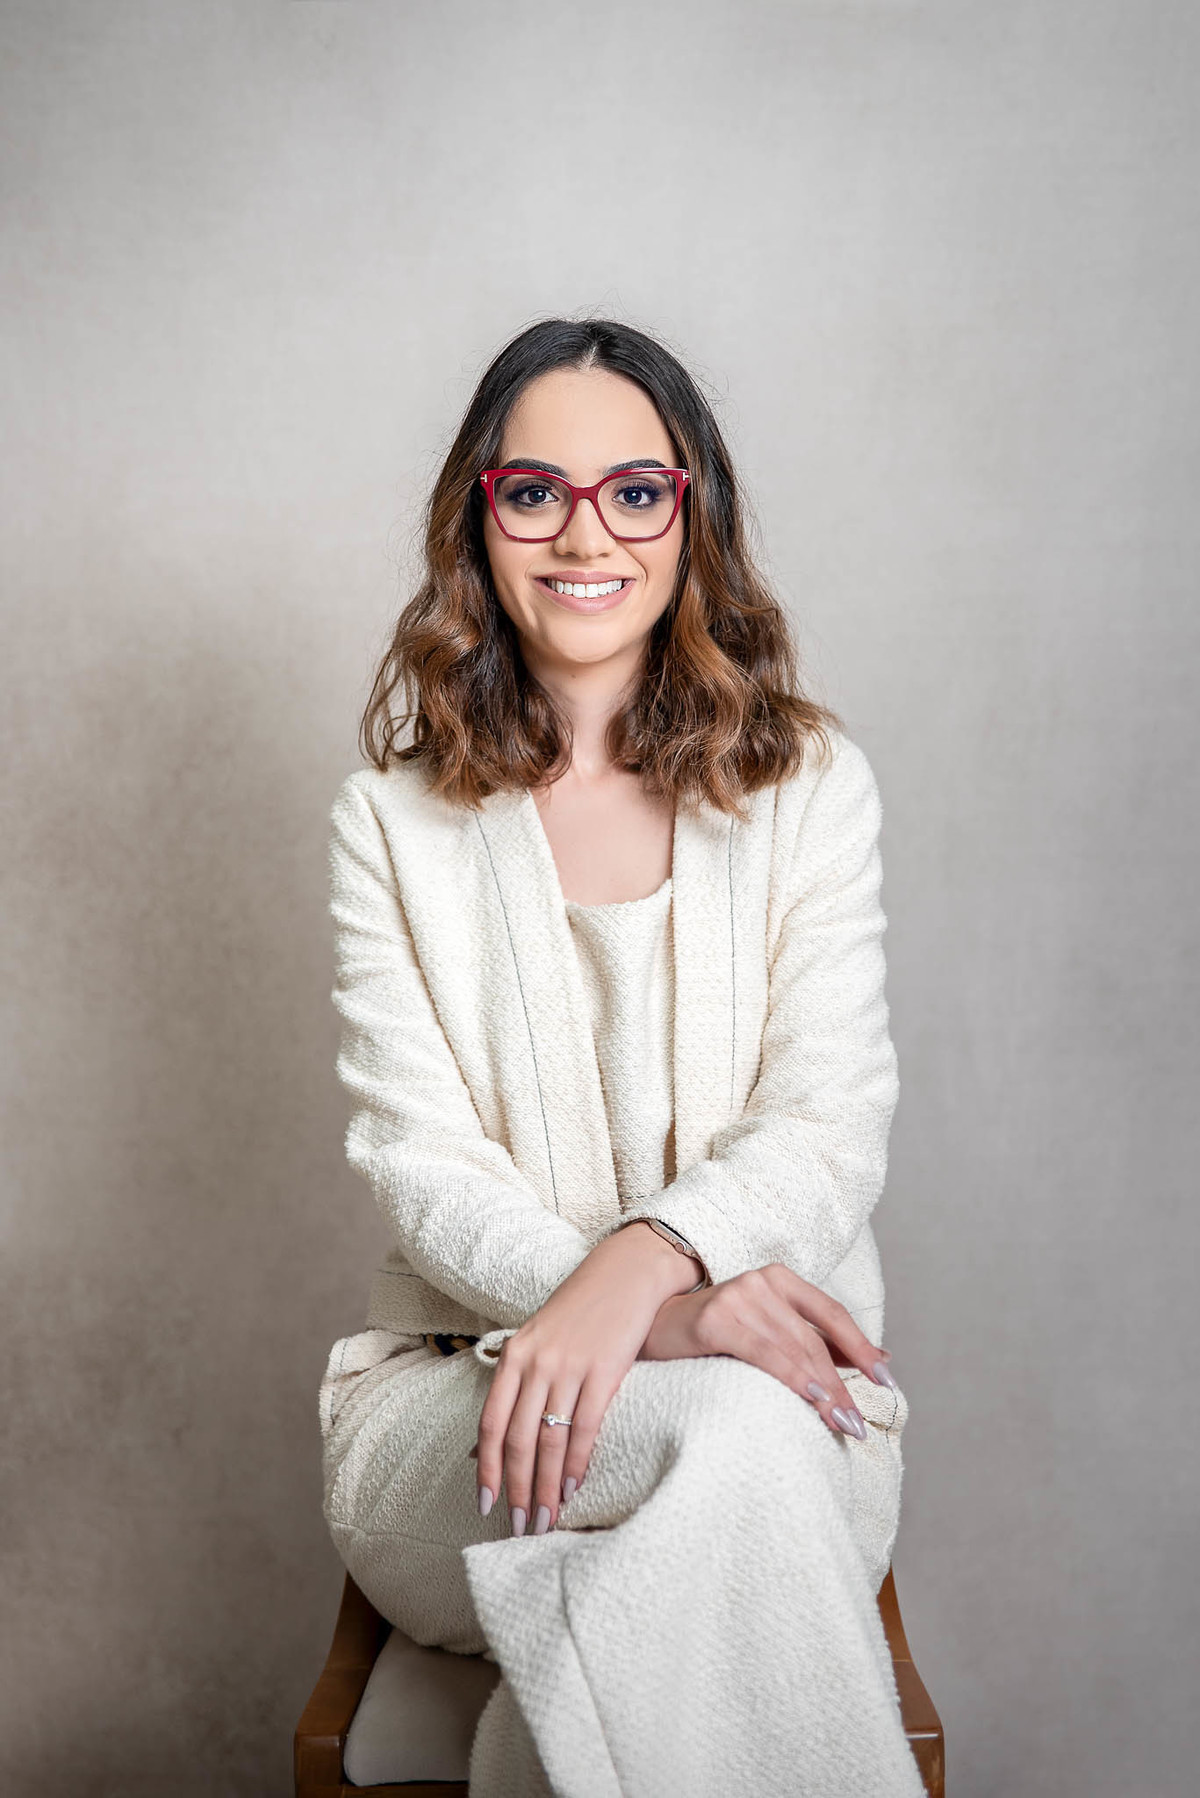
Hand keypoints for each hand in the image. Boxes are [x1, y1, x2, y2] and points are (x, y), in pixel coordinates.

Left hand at [473, 1222, 702, 1533]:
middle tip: (521, 1526)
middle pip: (519, 1441)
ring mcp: (569, 1367)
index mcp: (514, 1356)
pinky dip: (576, 1464)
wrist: (624, 1273)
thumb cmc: (580, 1310)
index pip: (491, 1424)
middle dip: (517, 1490)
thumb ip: (521, 1380)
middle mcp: (536, 1363)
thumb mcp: (539, 1338)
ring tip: (547, 1518)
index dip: (488, 1469)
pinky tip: (573, 1488)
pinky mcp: (604, 1371)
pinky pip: (583, 1428)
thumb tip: (501, 1434)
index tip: (486, 1505)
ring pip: (549, 1442)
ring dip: (546, 1487)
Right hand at [637, 1262, 894, 1440]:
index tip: (887, 1380)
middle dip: (841, 1385)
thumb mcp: (767, 1329)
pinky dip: (792, 1377)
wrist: (650, 1326)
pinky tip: (813, 1398)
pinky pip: (765, 1353)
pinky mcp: (715, 1319)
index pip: (831, 1314)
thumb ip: (813, 1340)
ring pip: (794, 1349)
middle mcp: (763, 1281)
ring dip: (823, 1390)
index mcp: (780, 1279)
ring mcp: (738, 1297)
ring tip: (841, 1423)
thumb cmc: (713, 1334)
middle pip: (813, 1339)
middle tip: (857, 1424)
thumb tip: (877, 1358)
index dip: (861, 1348)